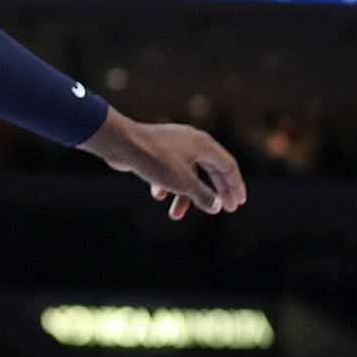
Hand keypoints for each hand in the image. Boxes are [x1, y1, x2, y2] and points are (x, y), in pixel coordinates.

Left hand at [79, 111, 246, 220]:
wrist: (120, 143)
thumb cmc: (155, 160)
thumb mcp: (184, 183)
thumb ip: (203, 195)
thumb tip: (216, 207)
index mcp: (204, 144)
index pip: (228, 166)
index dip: (234, 186)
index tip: (237, 204)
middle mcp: (191, 141)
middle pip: (210, 169)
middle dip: (214, 192)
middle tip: (220, 210)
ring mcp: (173, 144)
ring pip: (186, 173)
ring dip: (183, 195)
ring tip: (175, 215)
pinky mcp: (156, 149)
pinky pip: (168, 169)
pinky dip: (166, 184)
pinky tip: (157, 195)